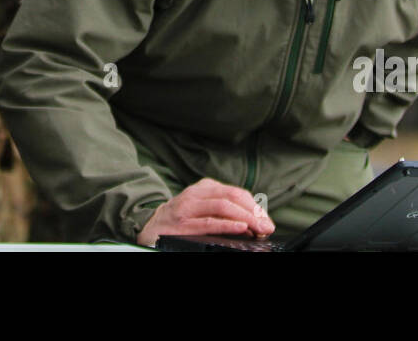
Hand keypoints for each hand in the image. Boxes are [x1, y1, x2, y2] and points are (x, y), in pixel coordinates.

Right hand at [138, 177, 275, 246]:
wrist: (150, 227)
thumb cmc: (182, 219)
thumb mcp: (202, 208)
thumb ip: (224, 212)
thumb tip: (255, 224)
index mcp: (205, 188)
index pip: (236, 193)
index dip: (255, 207)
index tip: (267, 221)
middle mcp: (196, 194)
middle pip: (232, 196)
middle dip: (254, 212)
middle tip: (267, 226)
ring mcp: (187, 207)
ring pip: (223, 207)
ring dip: (245, 218)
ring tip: (259, 229)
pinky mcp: (182, 224)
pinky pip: (208, 223)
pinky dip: (227, 225)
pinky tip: (241, 228)